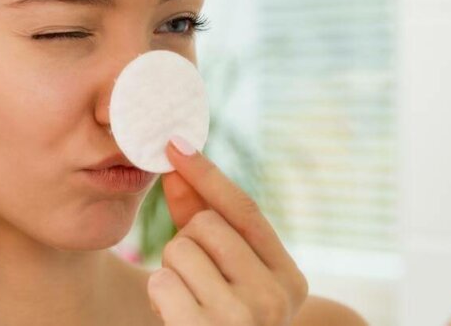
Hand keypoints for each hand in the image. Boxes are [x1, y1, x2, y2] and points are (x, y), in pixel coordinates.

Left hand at [147, 136, 307, 324]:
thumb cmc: (221, 323)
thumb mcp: (227, 277)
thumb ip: (205, 223)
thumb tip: (178, 169)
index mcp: (291, 281)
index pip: (246, 210)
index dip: (208, 174)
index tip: (174, 144)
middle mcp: (276, 299)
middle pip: (207, 225)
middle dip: (188, 241)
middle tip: (195, 278)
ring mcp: (245, 319)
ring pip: (180, 249)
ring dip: (172, 270)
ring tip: (188, 300)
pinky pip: (162, 282)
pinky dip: (160, 294)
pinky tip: (176, 317)